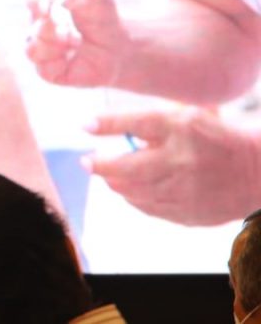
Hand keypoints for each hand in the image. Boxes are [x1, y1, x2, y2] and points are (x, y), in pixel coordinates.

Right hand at [26, 0, 129, 87]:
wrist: (117, 51)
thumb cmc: (103, 21)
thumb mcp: (101, 0)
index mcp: (46, 4)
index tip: (47, 2)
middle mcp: (37, 26)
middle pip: (31, 21)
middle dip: (50, 23)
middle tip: (68, 27)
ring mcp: (40, 48)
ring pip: (31, 46)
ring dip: (54, 42)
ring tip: (74, 40)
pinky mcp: (46, 70)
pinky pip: (42, 67)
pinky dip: (58, 60)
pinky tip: (70, 56)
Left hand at [85, 108, 260, 225]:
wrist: (258, 170)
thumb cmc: (216, 136)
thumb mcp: (188, 115)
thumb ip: (152, 121)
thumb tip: (110, 126)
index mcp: (182, 128)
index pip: (135, 124)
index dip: (106, 124)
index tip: (84, 126)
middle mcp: (181, 160)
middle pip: (124, 168)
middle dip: (99, 165)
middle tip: (87, 162)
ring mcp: (184, 190)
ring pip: (131, 192)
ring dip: (115, 183)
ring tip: (111, 175)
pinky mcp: (187, 213)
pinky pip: (147, 207)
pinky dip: (134, 197)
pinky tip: (132, 189)